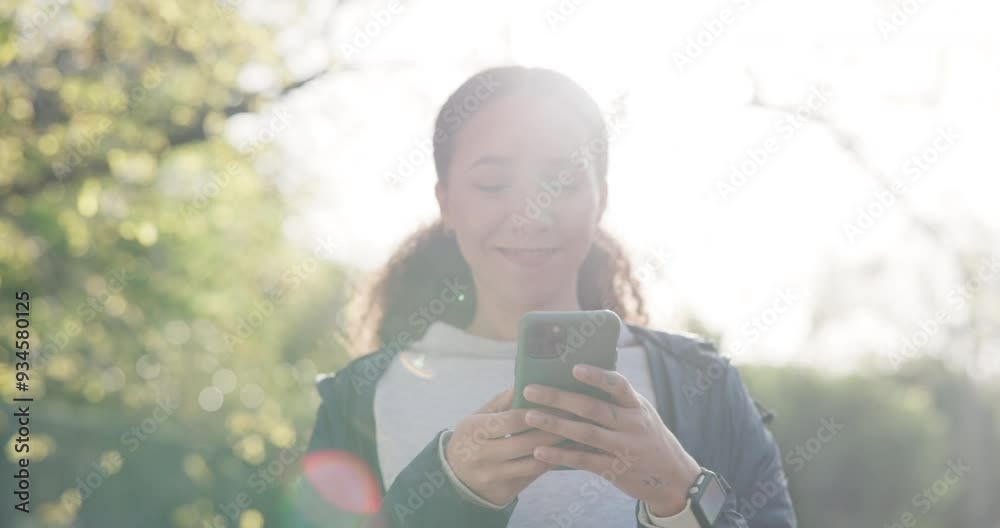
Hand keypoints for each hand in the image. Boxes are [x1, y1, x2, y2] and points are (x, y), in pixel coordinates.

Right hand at [443, 388, 563, 505]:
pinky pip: (534, 476)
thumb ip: (502, 401)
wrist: (455, 478)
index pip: (512, 420)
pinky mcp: (505, 491)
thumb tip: (527, 383)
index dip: (538, 412)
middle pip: (526, 443)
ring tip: (574, 435)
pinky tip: (564, 452)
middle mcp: (482, 455)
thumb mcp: (477, 417)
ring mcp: (494, 476)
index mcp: (474, 430)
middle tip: (575, 419)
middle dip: (554, 430)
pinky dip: (550, 463)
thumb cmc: (472, 439)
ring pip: (534, 463)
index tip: (559, 403)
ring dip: (557, 449)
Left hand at [522, 364, 700, 516]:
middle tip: (530, 391)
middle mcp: (632, 425)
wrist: (673, 478)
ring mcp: (624, 449)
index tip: (574, 368)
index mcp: (637, 406)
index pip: (618, 386)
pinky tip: (539, 451)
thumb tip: (581, 373)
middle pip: (593, 408)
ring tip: (529, 416)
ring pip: (585, 434)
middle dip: (559, 398)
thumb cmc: (647, 436)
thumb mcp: (640, 413)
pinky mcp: (614, 470)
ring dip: (555, 425)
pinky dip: (560, 456)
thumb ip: (617, 398)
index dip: (597, 377)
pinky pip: (584, 461)